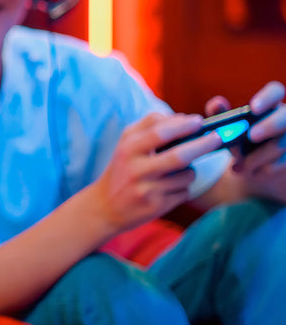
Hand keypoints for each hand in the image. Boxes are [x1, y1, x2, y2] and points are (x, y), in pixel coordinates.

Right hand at [87, 111, 220, 233]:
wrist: (105, 207)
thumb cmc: (123, 169)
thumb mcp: (126, 144)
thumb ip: (150, 126)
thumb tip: (183, 118)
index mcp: (128, 148)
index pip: (160, 131)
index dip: (183, 124)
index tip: (199, 121)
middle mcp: (136, 169)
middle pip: (179, 155)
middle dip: (203, 144)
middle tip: (217, 137)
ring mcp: (147, 189)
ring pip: (187, 175)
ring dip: (190, 171)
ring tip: (177, 172)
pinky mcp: (157, 206)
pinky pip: (185, 192)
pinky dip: (184, 187)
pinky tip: (169, 189)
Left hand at [224, 82, 285, 201]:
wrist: (254, 170)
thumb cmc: (241, 143)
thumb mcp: (229, 130)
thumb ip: (221, 115)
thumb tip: (217, 104)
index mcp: (270, 106)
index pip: (275, 91)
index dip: (267, 97)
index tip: (253, 108)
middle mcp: (285, 119)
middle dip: (270, 125)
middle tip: (251, 135)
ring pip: (283, 143)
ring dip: (260, 155)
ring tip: (242, 166)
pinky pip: (285, 161)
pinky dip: (267, 168)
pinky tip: (254, 173)